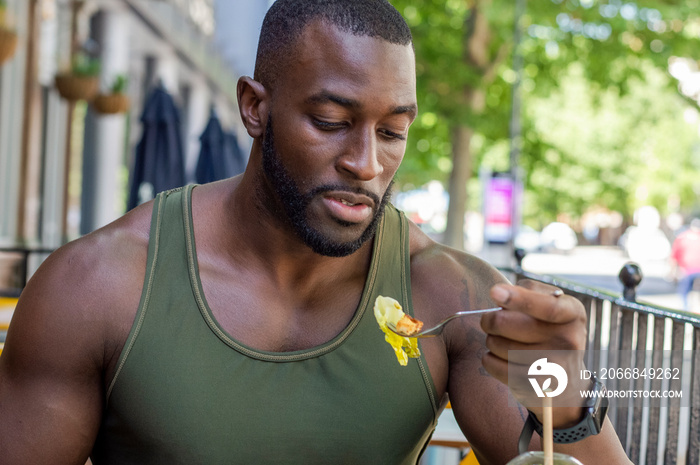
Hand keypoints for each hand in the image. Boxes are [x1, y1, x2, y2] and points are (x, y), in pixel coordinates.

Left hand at [480, 280, 588, 426]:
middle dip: (490, 320)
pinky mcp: (535, 386)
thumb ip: (529, 293)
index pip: (547, 307)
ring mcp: (554, 366)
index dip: (519, 299)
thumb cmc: (549, 332)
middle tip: (489, 321)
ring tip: (502, 341)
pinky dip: (489, 359)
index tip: (494, 292)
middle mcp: (569, 340)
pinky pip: (494, 364)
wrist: (566, 381)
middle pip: (507, 324)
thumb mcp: (551, 307)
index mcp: (572, 313)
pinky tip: (499, 358)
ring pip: (497, 344)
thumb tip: (500, 294)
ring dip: (491, 340)